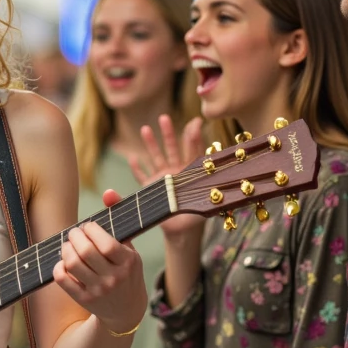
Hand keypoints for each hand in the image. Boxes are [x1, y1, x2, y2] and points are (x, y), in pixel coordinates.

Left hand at [52, 202, 147, 333]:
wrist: (126, 310)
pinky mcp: (85, 300)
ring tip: (68, 246)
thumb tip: (108, 192)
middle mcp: (115, 278)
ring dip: (65, 250)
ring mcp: (99, 291)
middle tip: (73, 233)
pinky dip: (58, 267)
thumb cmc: (126, 270)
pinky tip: (63, 262)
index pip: (106, 243)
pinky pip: (63, 280)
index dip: (91, 230)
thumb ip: (118, 217)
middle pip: (86, 252)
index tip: (88, 227)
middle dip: (74, 236)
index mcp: (129, 262)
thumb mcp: (129, 246)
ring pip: (73, 264)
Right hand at [129, 114, 206, 244]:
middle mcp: (175, 172)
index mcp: (190, 173)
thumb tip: (215, 180)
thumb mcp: (204, 202)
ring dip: (151, 144)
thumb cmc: (196, 216)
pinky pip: (142, 176)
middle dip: (168, 133)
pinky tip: (132, 158)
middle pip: (172, 148)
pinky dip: (137, 168)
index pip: (192, 151)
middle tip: (165, 117)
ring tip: (145, 128)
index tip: (196, 122)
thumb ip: (207, 190)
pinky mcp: (151, 189)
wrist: (182, 230)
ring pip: (156, 157)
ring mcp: (162, 179)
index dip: (193, 137)